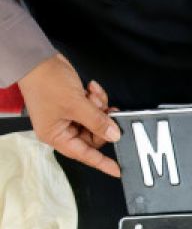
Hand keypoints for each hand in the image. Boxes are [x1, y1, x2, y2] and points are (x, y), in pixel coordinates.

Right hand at [17, 54, 120, 177]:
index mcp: (56, 135)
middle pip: (94, 137)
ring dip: (100, 108)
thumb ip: (97, 122)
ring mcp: (69, 116)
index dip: (102, 162)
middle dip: (102, 123)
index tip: (117, 170)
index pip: (84, 154)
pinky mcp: (75, 105)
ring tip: (94, 95)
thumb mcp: (76, 105)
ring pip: (96, 121)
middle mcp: (62, 129)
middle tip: (107, 111)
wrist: (38, 58)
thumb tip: (114, 135)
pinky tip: (92, 88)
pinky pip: (94, 109)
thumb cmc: (46, 82)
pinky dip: (97, 99)